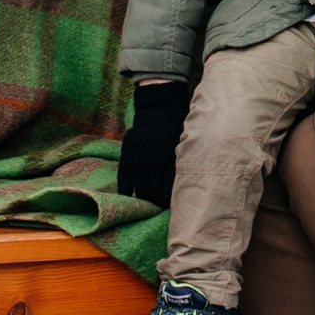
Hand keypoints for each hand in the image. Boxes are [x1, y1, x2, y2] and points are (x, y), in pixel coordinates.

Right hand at [118, 80, 188, 207]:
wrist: (160, 108)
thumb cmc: (177, 128)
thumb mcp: (186, 145)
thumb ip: (184, 163)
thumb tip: (189, 186)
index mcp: (172, 160)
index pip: (169, 190)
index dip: (168, 201)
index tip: (168, 206)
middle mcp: (156, 161)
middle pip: (154, 191)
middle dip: (156, 202)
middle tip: (157, 206)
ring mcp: (141, 158)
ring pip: (141, 186)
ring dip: (144, 197)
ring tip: (147, 202)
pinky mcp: (129, 154)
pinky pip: (125, 176)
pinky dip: (126, 189)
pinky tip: (128, 196)